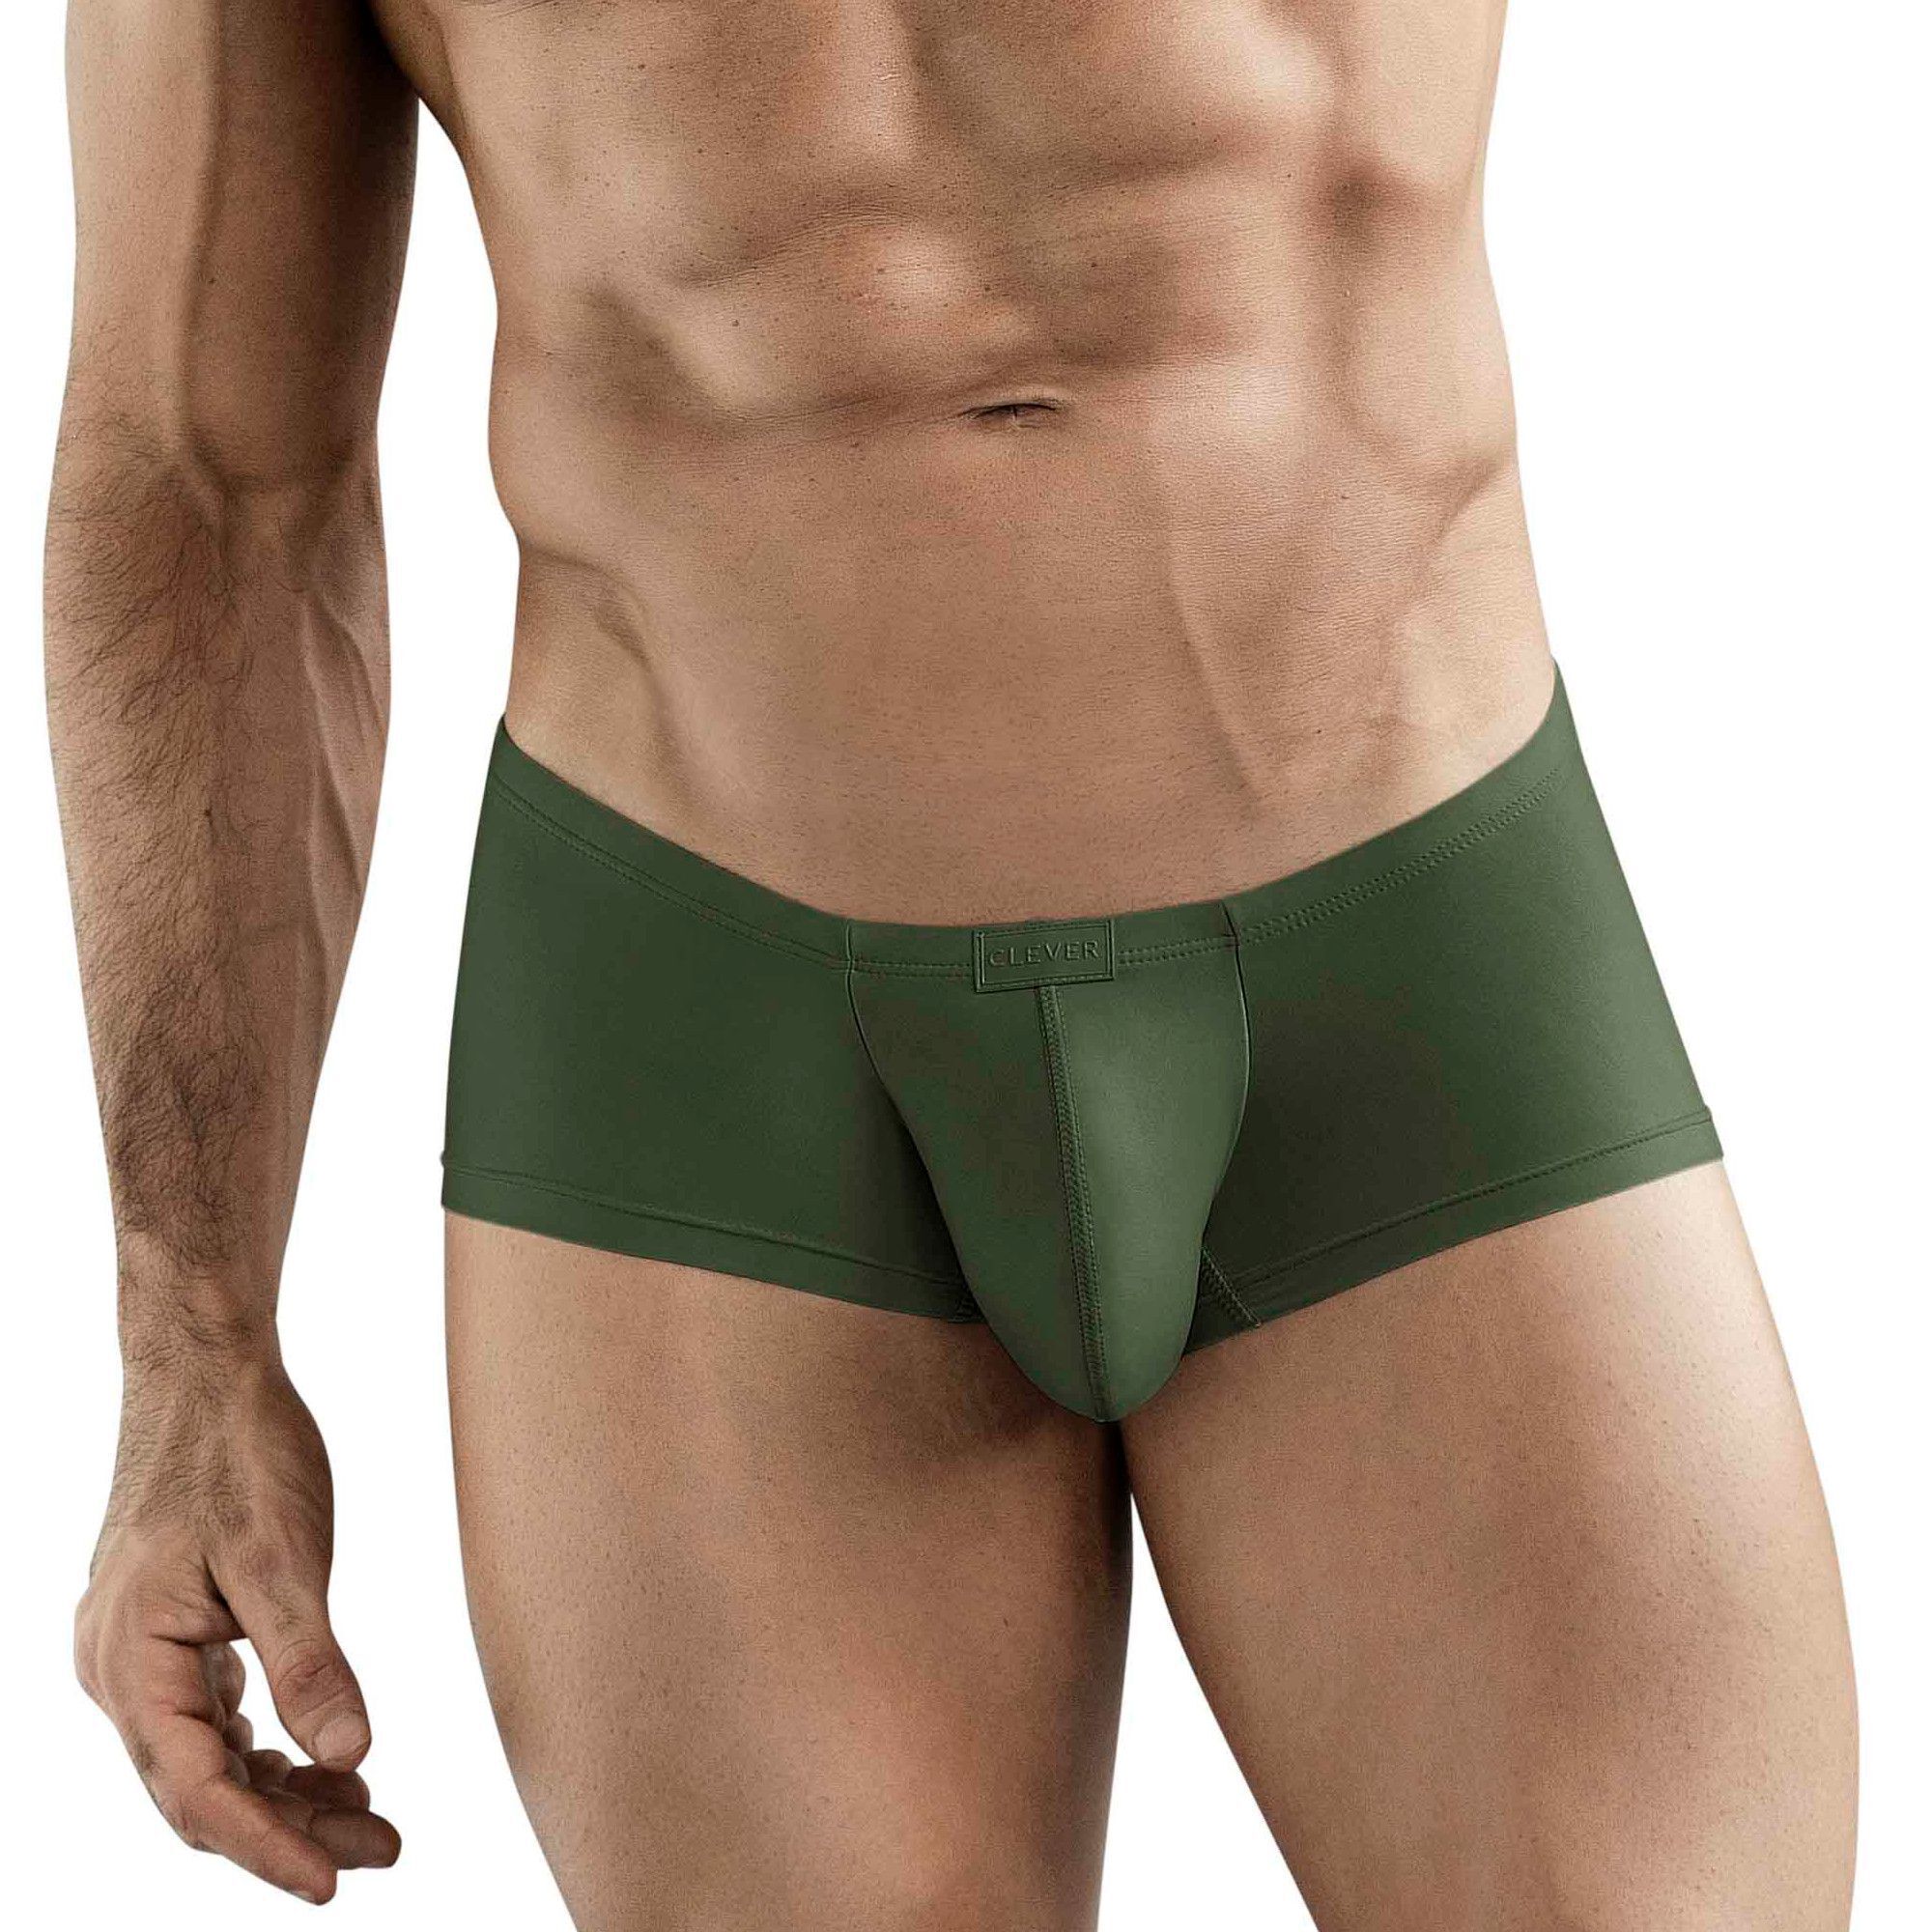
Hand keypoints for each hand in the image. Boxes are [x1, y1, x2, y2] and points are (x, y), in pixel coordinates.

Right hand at [75, 1351, 399, 1903]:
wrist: (208, 1373)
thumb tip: (349, 1758)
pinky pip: (212, 1720)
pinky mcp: (171, 1634)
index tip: (333, 1885)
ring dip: (286, 1794)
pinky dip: (269, 1748)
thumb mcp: (284, 1556)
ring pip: (209, 1760)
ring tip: (373, 1817)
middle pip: (202, 1790)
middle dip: (290, 1830)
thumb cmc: (240, 1450)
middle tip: (384, 1849)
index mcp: (133, 1663)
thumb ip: (311, 1663)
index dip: (265, 1847)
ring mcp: (141, 1655)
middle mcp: (121, 1672)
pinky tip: (329, 1762)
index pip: (198, 1792)